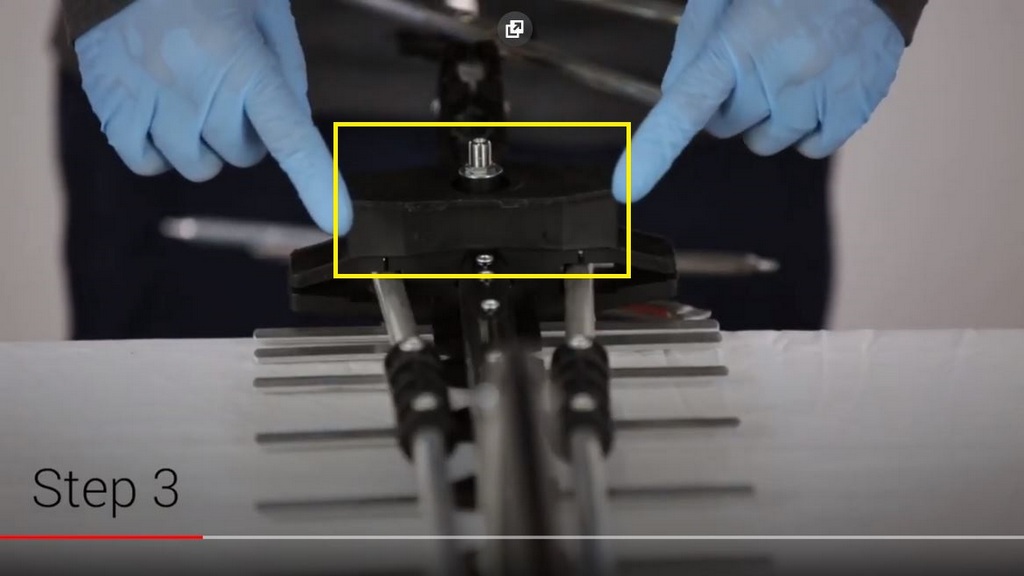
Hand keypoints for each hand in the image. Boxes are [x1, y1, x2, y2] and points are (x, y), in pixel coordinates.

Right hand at [74, 0, 349, 232]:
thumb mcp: (274, 27)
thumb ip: (288, 84)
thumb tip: (289, 143)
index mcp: (247, 64)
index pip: (288, 135)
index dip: (316, 181)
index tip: (339, 221)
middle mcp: (197, 82)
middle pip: (240, 156)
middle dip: (244, 135)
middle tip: (230, 90)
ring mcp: (149, 89)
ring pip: (194, 164)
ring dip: (202, 146)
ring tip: (195, 99)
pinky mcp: (110, 92)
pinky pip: (141, 159)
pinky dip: (156, 151)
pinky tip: (161, 118)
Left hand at [613, 0, 905, 201]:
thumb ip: (694, 42)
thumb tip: (671, 94)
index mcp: (737, 42)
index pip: (687, 105)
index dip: (654, 150)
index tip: (626, 188)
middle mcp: (778, 72)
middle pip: (725, 127)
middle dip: (731, 102)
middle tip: (755, 60)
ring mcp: (819, 93)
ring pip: (767, 142)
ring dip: (769, 117)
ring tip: (791, 68)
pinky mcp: (855, 107)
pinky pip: (813, 148)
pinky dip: (808, 128)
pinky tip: (816, 88)